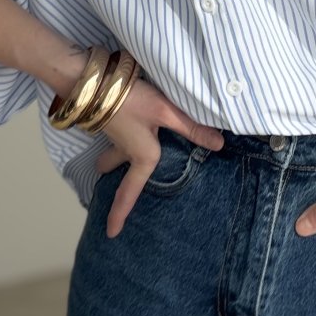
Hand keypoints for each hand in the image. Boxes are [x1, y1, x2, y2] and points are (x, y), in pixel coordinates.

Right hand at [91, 78, 224, 237]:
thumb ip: (192, 128)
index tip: (111, 234)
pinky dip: (115, 135)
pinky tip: (123, 121)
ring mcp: (113, 135)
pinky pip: (112, 135)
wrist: (96, 81)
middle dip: (111, 173)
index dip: (120, 214)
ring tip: (112, 157)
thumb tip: (219, 145)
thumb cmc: (132, 100)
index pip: (129, 192)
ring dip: (110, 156)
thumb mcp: (166, 112)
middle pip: (113, 168)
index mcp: (141, 156)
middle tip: (107, 176)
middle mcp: (125, 149)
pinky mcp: (107, 120)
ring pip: (111, 150)